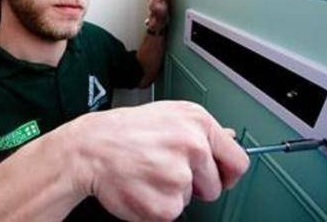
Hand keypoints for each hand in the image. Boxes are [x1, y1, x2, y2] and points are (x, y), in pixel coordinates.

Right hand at [67, 101, 249, 220]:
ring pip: (189, 199)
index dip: (227, 174)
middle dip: (195, 184)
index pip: (238, 161)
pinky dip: (155, 206)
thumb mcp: (168, 115)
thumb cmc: (124, 131)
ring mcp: (179, 177)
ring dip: (171, 193)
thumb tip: (229, 138)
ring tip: (147, 172)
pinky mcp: (165, 205)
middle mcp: (193, 147)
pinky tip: (141, 186)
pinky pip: (170, 213)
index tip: (219, 177)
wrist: (89, 149)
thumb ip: (200, 130)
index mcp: (198, 122)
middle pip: (215, 186)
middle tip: (164, 169)